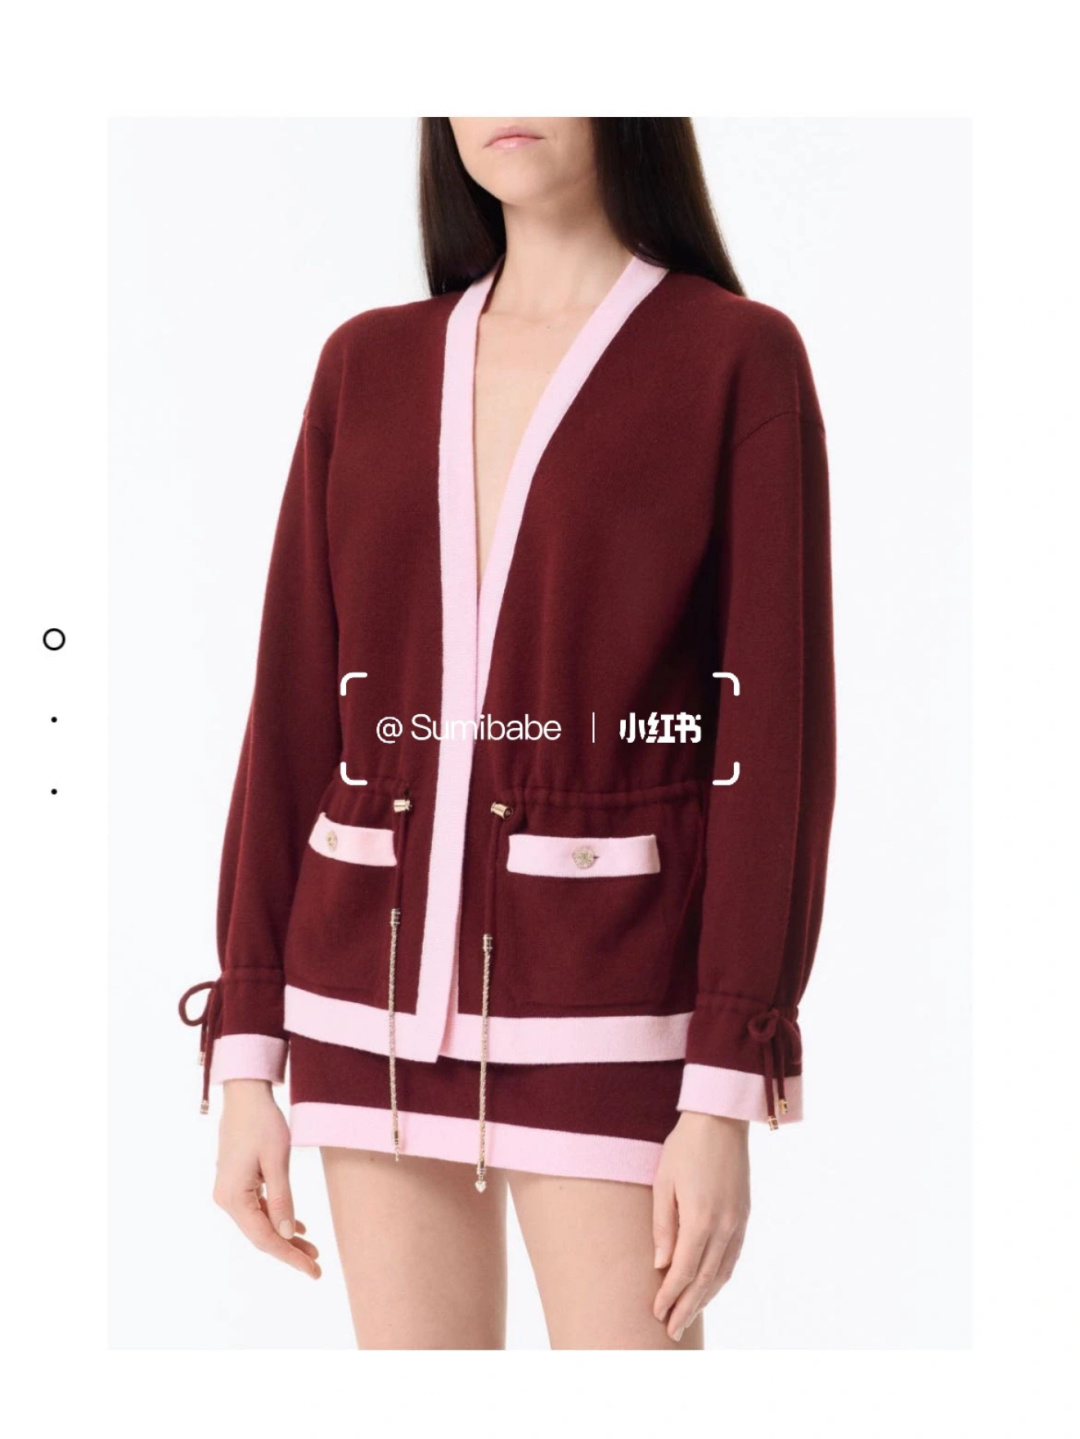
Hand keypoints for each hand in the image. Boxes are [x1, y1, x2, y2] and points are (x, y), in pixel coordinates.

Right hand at [213, 1079, 320, 1277]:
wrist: (246, 1095)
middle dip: (289, 1250)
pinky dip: (278, 1218)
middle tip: (317, 1266)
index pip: (264, 1238)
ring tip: (313, 1249)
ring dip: (285, 1236)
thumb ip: (282, 1199)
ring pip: (261, 1223)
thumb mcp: (276, 1160)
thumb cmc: (262, 1123)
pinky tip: (297, 1227)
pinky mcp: (238, 1183)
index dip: (289, 1256)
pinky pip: (258, 1209)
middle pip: (261, 1234)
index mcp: (233, 1197)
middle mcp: (226, 1199)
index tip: (313, 1270)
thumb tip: (286, 1234)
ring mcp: (230, 1191)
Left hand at [651, 1110, 750, 1340]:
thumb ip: (663, 1226)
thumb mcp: (663, 1183)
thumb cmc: (685, 1147)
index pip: (685, 1271)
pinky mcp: (744, 1215)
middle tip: (671, 1331)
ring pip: (723, 1272)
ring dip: (705, 1298)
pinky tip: (711, 1287)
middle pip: (705, 1279)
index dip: (670, 1295)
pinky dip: (721, 1278)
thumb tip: (661, 1265)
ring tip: (688, 1316)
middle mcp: (724, 1226)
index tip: (657, 1313)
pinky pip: (733, 1257)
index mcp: (701, 1218)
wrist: (720, 1119)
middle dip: (687, 1307)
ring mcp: (738, 1222)